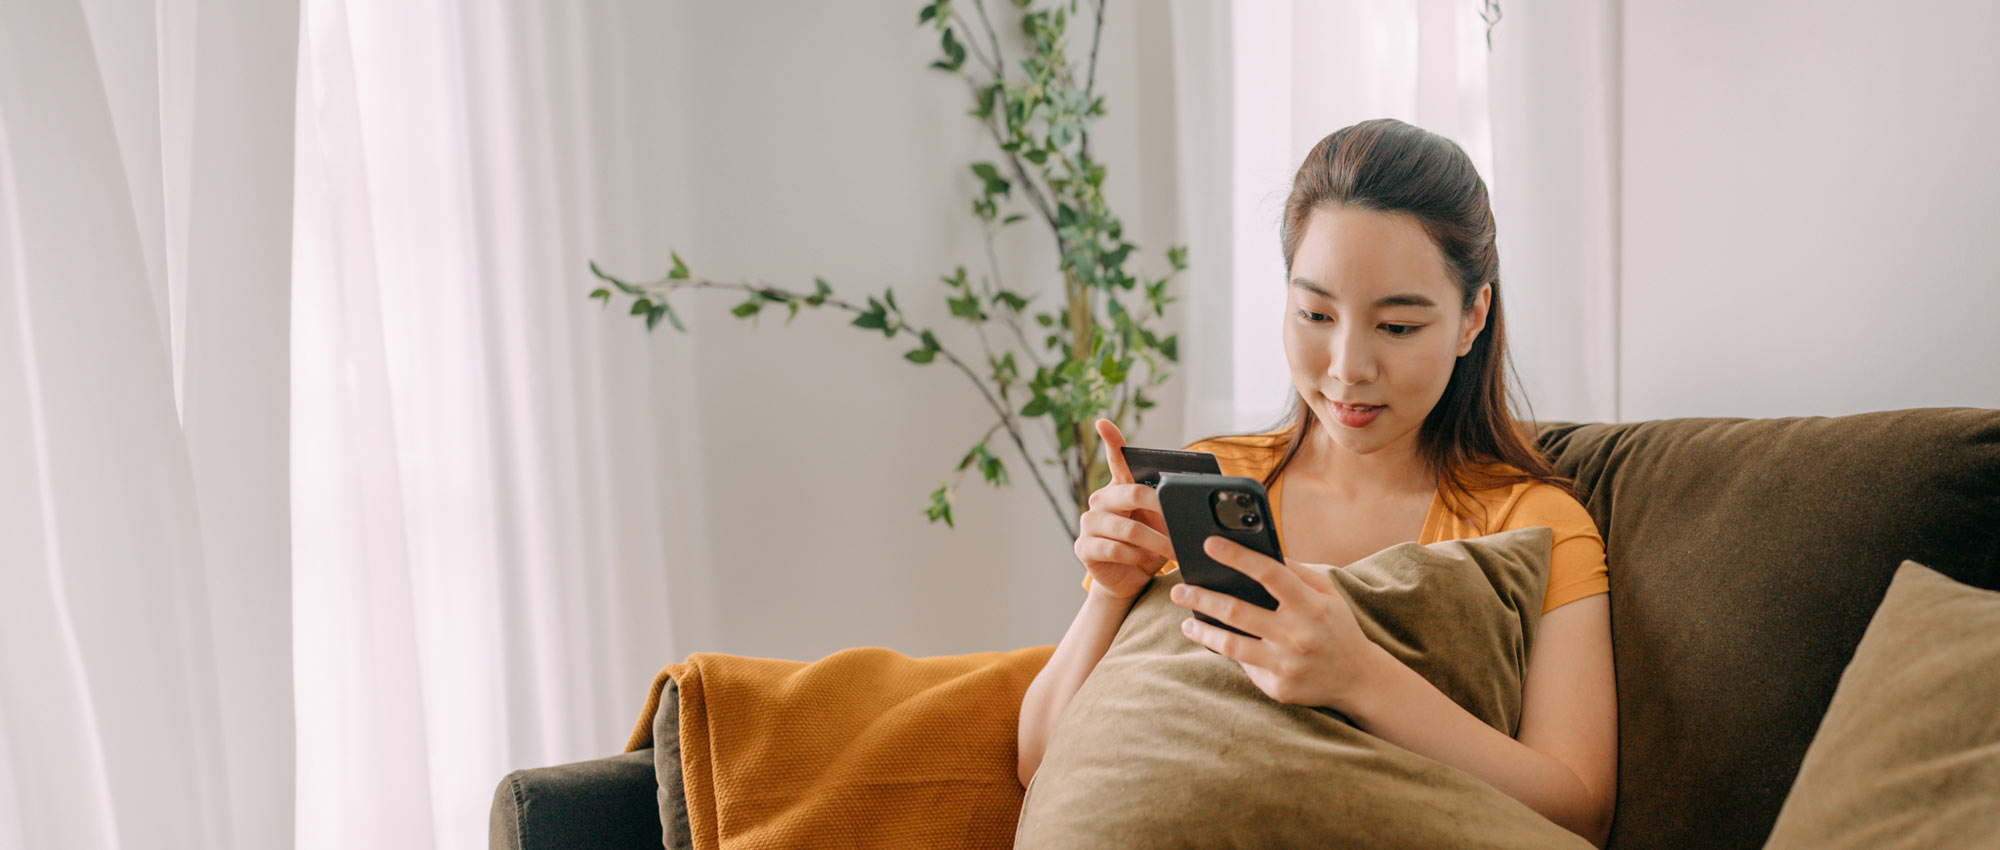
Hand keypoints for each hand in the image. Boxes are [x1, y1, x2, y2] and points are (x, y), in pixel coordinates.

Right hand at [1073, 418, 1174, 600]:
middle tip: (1182, 523)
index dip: (1110, 440)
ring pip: (1128, 528)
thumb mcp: (1163, 525)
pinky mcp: (1084, 548)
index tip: (1103, 422)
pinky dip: (1136, 557)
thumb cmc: (1149, 547)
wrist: (1130, 582)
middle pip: (1132, 494)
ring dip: (1156, 542)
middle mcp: (1100, 501)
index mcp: (1119, 489)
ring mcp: (1088, 524)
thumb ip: (1171, 508)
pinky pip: (1115, 549)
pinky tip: (1144, 561)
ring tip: (1174, 551)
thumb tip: (1194, 499)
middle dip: (1162, 509)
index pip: (1115, 460)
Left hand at [1169, 535, 1383, 709]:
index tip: (1209, 543)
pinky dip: (1229, 653)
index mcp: (1311, 605)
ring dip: (1202, 632)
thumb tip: (1260, 551)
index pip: (1270, 573)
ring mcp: (1287, 664)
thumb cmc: (1336, 627)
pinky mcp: (1279, 687)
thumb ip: (1297, 572)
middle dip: (1202, 597)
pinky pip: (1245, 666)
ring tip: (1186, 624)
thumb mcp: (1327, 594)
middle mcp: (1298, 634)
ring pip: (1230, 644)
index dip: (1238, 556)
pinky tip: (1216, 644)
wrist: (1360, 679)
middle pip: (1238, 611)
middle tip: (1179, 589)